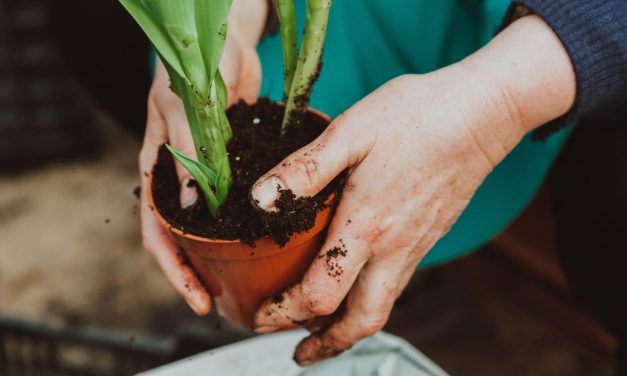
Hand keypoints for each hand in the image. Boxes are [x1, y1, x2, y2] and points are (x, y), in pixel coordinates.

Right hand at [138, 0, 265, 315]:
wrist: (225, 43)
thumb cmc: (194, 69)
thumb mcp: (186, 111)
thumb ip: (190, 156)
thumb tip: (193, 208)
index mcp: (157, 171)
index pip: (156, 233)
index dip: (174, 270)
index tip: (197, 299)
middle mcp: (180, 179)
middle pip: (183, 238)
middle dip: (198, 272)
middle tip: (224, 301)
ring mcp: (207, 175)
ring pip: (210, 225)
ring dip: (222, 253)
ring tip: (247, 280)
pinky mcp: (232, 165)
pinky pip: (236, 201)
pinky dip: (245, 222)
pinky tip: (267, 238)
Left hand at [251, 15, 575, 363]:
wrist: (482, 112)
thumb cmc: (416, 116)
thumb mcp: (351, 133)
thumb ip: (304, 171)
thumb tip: (258, 201)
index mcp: (367, 226)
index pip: (320, 295)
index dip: (284, 314)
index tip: (259, 318)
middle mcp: (394, 248)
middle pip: (361, 321)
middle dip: (326, 345)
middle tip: (298, 353)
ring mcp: (416, 246)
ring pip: (381, 307)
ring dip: (347, 327)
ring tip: (320, 329)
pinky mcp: (428, 236)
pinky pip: (396, 284)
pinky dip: (369, 299)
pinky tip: (355, 281)